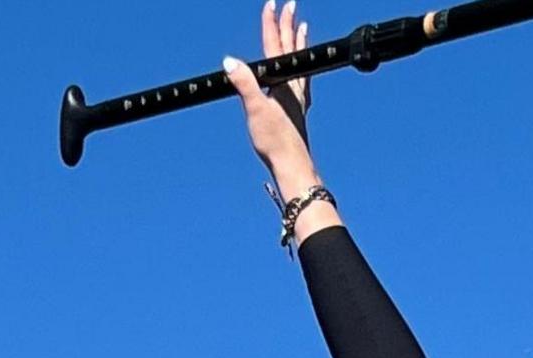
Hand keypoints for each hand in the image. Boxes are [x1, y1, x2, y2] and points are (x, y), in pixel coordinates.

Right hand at [221, 0, 313, 179]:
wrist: (293, 166)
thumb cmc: (276, 142)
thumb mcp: (256, 110)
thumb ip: (244, 84)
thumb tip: (230, 62)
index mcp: (283, 82)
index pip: (275, 45)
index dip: (272, 23)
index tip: (272, 4)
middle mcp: (294, 87)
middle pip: (290, 48)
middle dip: (288, 25)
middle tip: (290, 5)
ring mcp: (298, 98)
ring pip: (298, 62)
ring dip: (297, 43)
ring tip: (301, 28)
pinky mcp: (298, 111)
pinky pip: (301, 80)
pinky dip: (300, 69)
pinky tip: (300, 75)